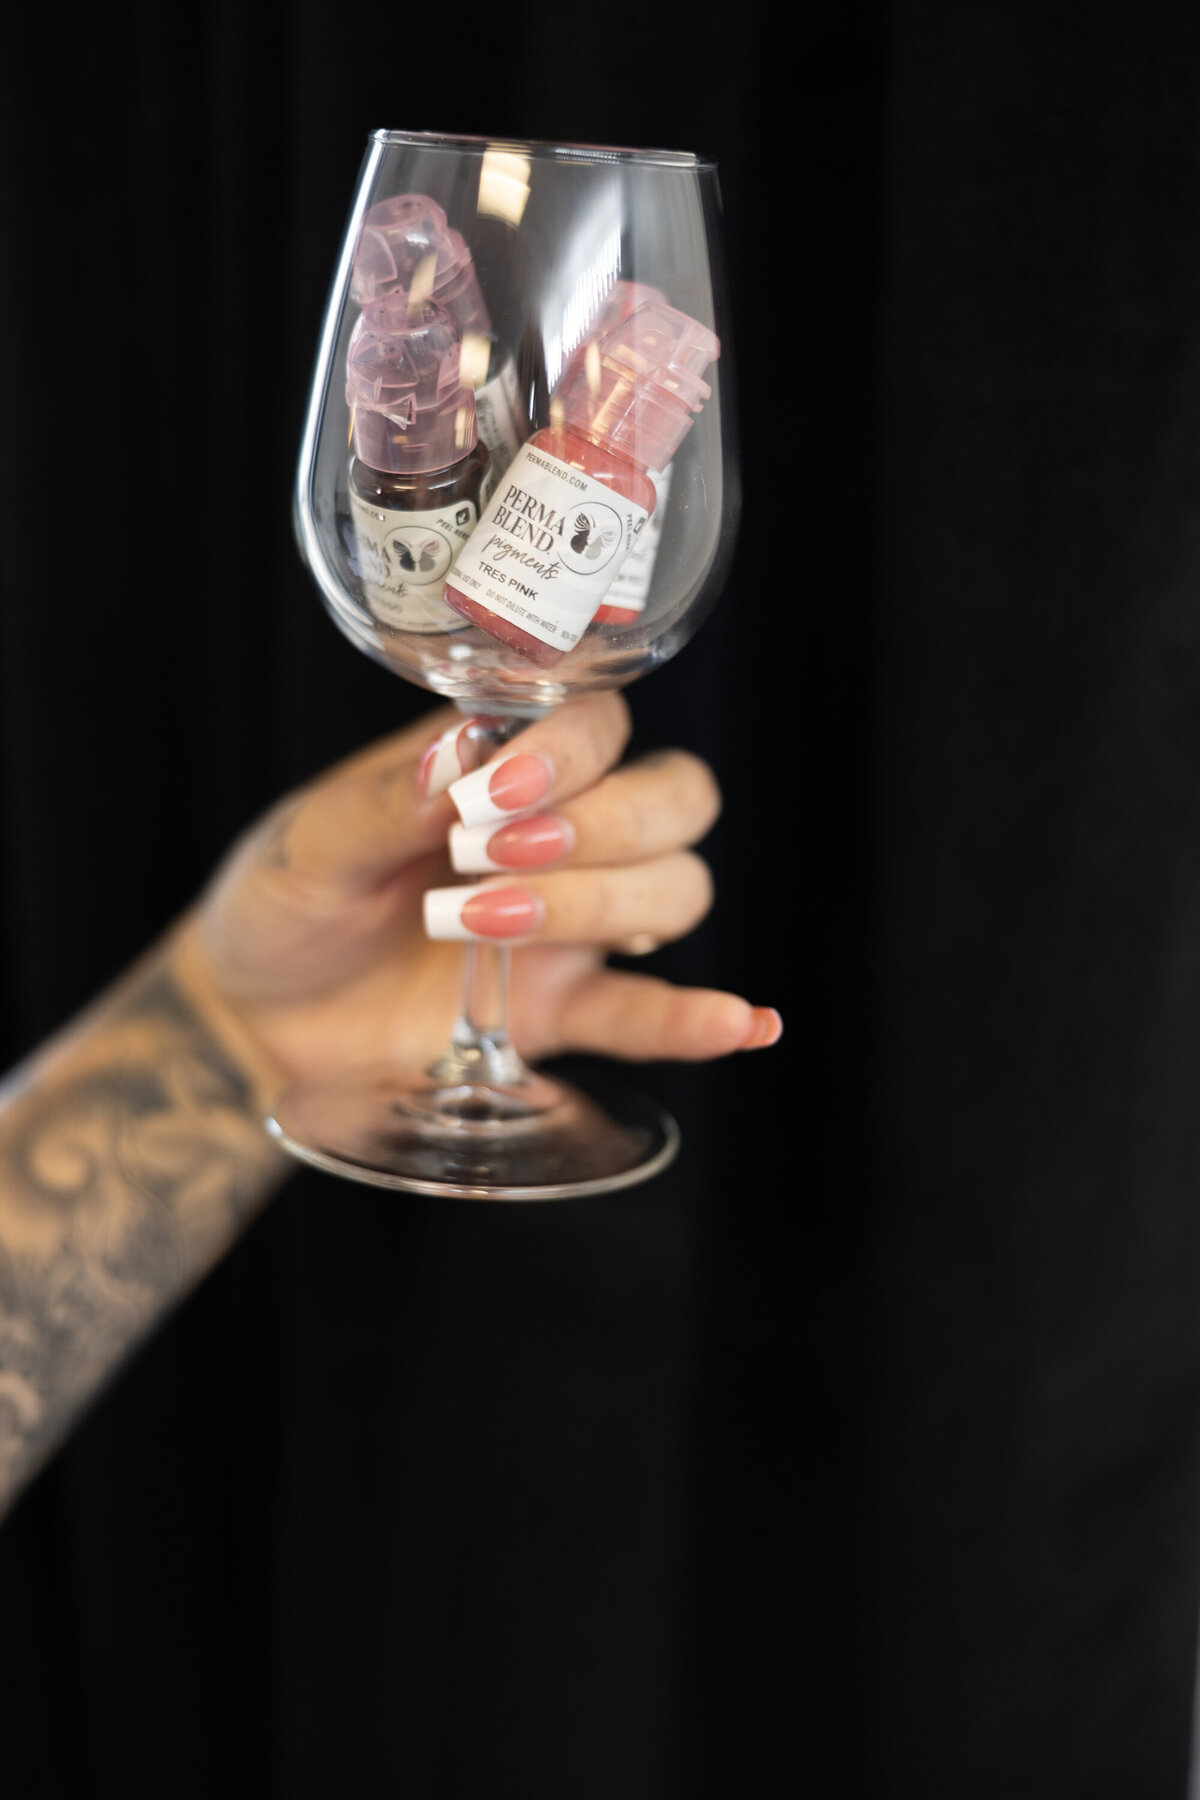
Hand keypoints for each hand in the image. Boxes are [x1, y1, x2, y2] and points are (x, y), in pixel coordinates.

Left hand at [172, 693, 780, 1091]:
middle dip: (605, 823)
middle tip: (494, 856)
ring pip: (674, 890)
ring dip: (603, 902)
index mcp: (502, 767)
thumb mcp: (306, 841)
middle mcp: (560, 835)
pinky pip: (651, 1013)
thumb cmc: (282, 904)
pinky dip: (700, 1018)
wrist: (255, 1020)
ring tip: (488, 925)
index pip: (600, 726)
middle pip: (671, 800)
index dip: (572, 752)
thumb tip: (457, 762)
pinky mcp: (560, 1009)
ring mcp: (570, 925)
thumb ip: (382, 802)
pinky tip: (743, 1023)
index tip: (496, 790)